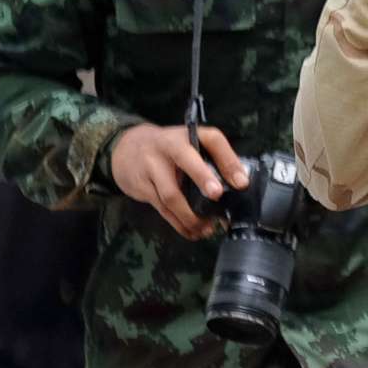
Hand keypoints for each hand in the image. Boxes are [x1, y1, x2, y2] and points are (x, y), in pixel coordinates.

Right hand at [109, 123, 249, 238]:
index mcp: (188, 135)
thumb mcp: (190, 145)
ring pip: (171, 193)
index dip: (228, 160)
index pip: (212, 140)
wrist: (125, 149)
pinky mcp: (142, 186)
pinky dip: (178, 224)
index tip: (242, 183)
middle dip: (202, 177)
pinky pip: (162, 209)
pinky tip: (192, 232)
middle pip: (186, 160)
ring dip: (191, 215)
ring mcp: (152, 167)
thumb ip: (214, 160)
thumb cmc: (169, 149)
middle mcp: (169, 147)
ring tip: (207, 228)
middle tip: (217, 195)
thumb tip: (240, 185)